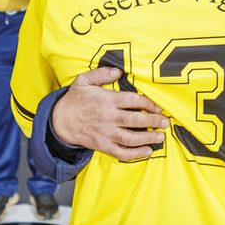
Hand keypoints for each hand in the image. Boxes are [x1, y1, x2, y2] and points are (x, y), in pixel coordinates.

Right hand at [51, 67, 168, 161]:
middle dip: (154, 121)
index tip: (158, 107)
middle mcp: (108, 118)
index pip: (133, 101)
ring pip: (132, 137)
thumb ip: (101, 73)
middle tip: (165, 122)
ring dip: (148, 137)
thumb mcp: (83, 81)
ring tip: (160, 136)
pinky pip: (122, 152)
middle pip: (136, 120)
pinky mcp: (103, 146)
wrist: (59, 122)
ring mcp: (106, 133)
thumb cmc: (74, 101)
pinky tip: (147, 151)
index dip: (148, 104)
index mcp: (107, 100)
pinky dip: (136, 154)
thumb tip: (118, 71)